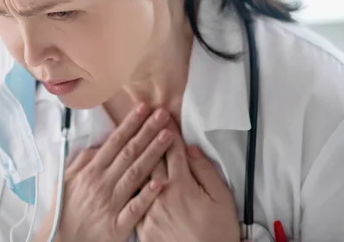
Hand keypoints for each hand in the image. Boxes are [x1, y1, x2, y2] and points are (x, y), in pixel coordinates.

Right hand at [34, 105, 174, 241]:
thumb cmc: (65, 210)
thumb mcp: (67, 179)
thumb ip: (84, 160)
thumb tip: (100, 144)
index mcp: (91, 172)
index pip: (114, 142)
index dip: (130, 124)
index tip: (143, 108)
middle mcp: (102, 184)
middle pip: (129, 153)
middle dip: (147, 132)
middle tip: (163, 115)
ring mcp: (111, 204)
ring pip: (135, 174)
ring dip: (153, 154)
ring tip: (168, 137)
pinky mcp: (117, 226)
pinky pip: (134, 209)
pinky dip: (147, 196)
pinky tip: (161, 182)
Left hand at [137, 119, 239, 241]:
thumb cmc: (218, 233)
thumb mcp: (222, 200)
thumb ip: (206, 172)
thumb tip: (191, 149)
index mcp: (182, 185)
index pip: (173, 150)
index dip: (168, 130)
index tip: (163, 115)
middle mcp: (161, 193)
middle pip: (151, 156)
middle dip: (149, 132)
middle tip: (146, 114)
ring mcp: (148, 208)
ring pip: (137, 174)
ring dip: (134, 152)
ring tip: (130, 135)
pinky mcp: (141, 224)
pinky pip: (130, 197)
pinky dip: (126, 180)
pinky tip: (121, 169)